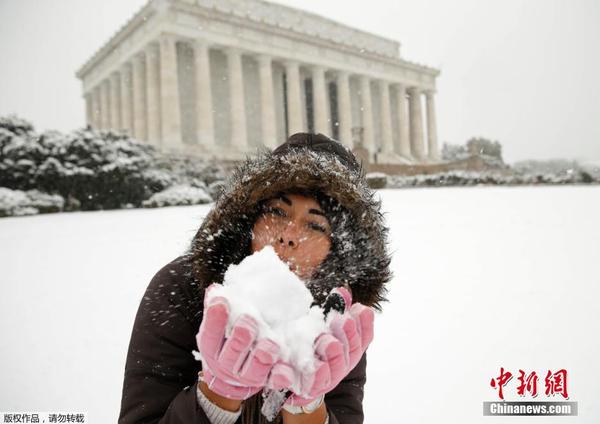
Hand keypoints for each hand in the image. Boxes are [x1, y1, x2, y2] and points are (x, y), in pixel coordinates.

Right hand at [196, 284, 280, 399]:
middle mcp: (227, 365)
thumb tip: (214, 289)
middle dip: (241, 336)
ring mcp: (247, 376)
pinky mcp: (266, 381)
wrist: (234, 372)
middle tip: (249, 319)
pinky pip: (274, 381)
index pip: (210, 335)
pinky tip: (286, 370)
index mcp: (213, 348)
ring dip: (262, 356)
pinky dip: (281, 376)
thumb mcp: (219, 325)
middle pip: (233, 352)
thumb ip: (217, 307)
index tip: (221, 302)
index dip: (215, 319)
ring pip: (254, 370)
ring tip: (271, 343)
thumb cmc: (228, 340)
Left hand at [271, 287, 374, 406]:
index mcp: (347, 348)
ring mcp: (328, 378)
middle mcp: (342, 364)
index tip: (361, 308)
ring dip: (335, 354)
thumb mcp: (321, 324)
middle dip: (350, 334)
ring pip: (337, 368)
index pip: (363, 337)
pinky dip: (319, 374)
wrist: (287, 376)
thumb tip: (342, 292)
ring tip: (328, 341)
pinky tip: (318, 365)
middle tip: (344, 319)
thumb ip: (333, 309)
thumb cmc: (308, 345)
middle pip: (352, 351)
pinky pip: (316, 384)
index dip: (365, 324)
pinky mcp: (310, 389)